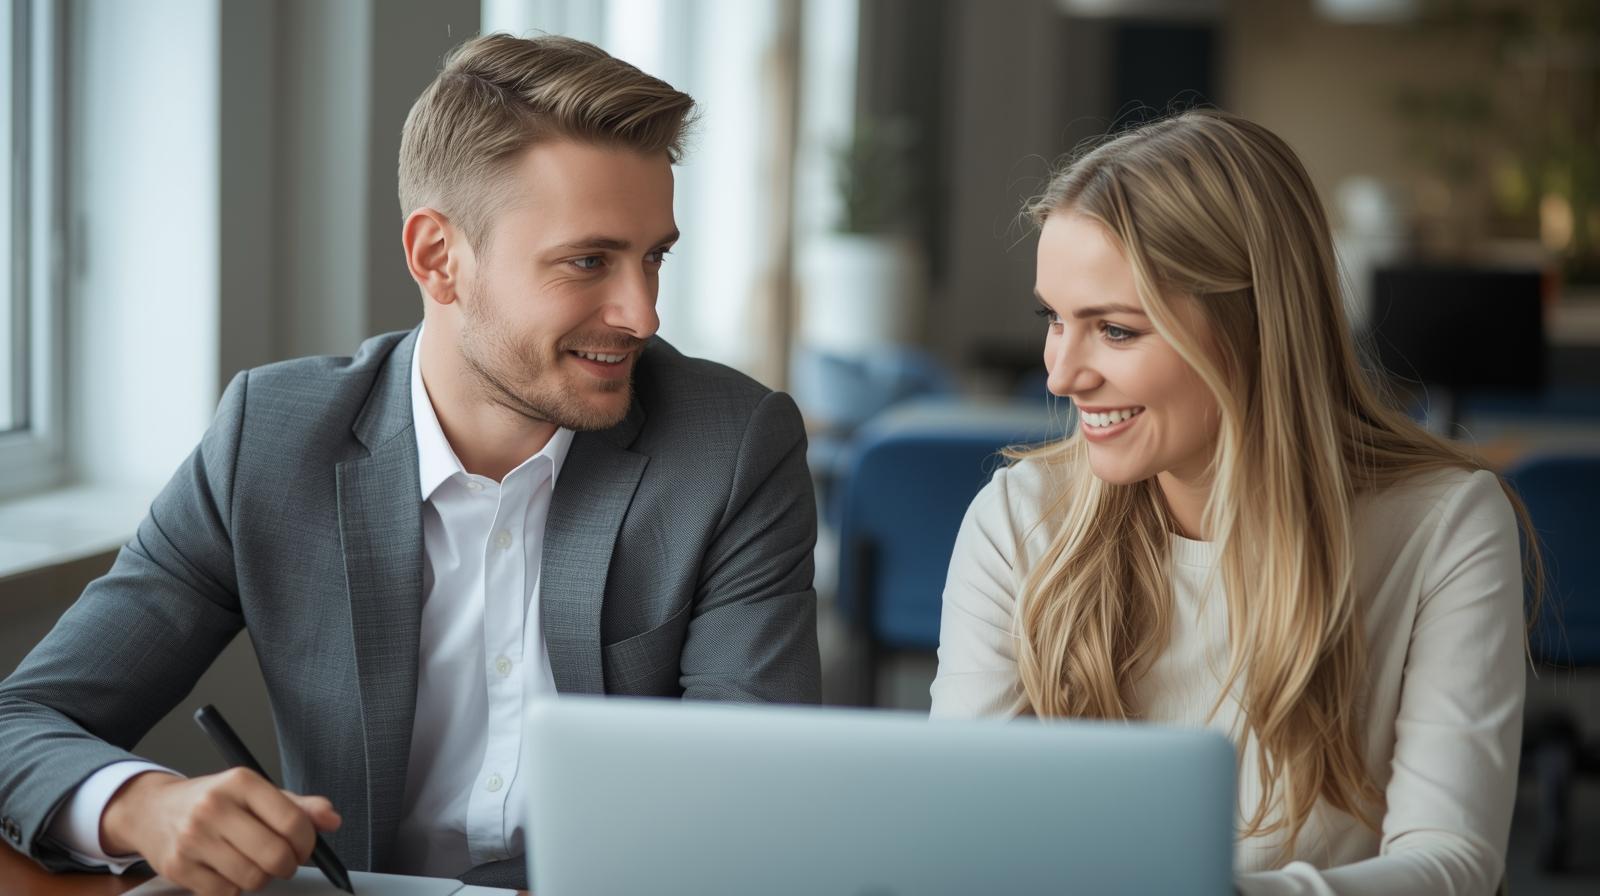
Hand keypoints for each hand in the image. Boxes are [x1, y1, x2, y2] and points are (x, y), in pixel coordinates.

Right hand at [100, 768, 340, 894]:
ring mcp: (193, 838)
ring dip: (261, 878)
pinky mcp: (177, 866)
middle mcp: (215, 807)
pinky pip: (225, 892)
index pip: (292, 821)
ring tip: (253, 863)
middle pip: (275, 855)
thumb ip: (297, 805)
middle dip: (288, 865)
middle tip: (283, 861)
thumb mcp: (255, 793)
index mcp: (241, 782)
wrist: (151, 810)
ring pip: (252, 878)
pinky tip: (227, 871)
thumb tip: (332, 819)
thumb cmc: (213, 801)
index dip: (308, 843)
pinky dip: (234, 888)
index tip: (305, 848)